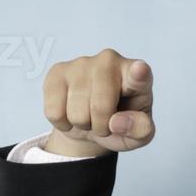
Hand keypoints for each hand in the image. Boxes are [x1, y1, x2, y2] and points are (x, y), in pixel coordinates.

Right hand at [41, 48, 155, 155]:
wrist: (91, 123)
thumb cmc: (121, 123)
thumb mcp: (139, 134)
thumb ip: (140, 130)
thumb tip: (117, 122)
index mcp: (139, 76)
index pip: (139, 75)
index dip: (138, 74)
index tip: (139, 70)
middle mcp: (110, 61)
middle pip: (100, 106)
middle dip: (101, 126)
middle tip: (105, 122)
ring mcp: (82, 63)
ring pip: (76, 112)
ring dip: (82, 124)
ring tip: (89, 116)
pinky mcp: (58, 71)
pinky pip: (54, 111)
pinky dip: (63, 122)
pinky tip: (71, 111)